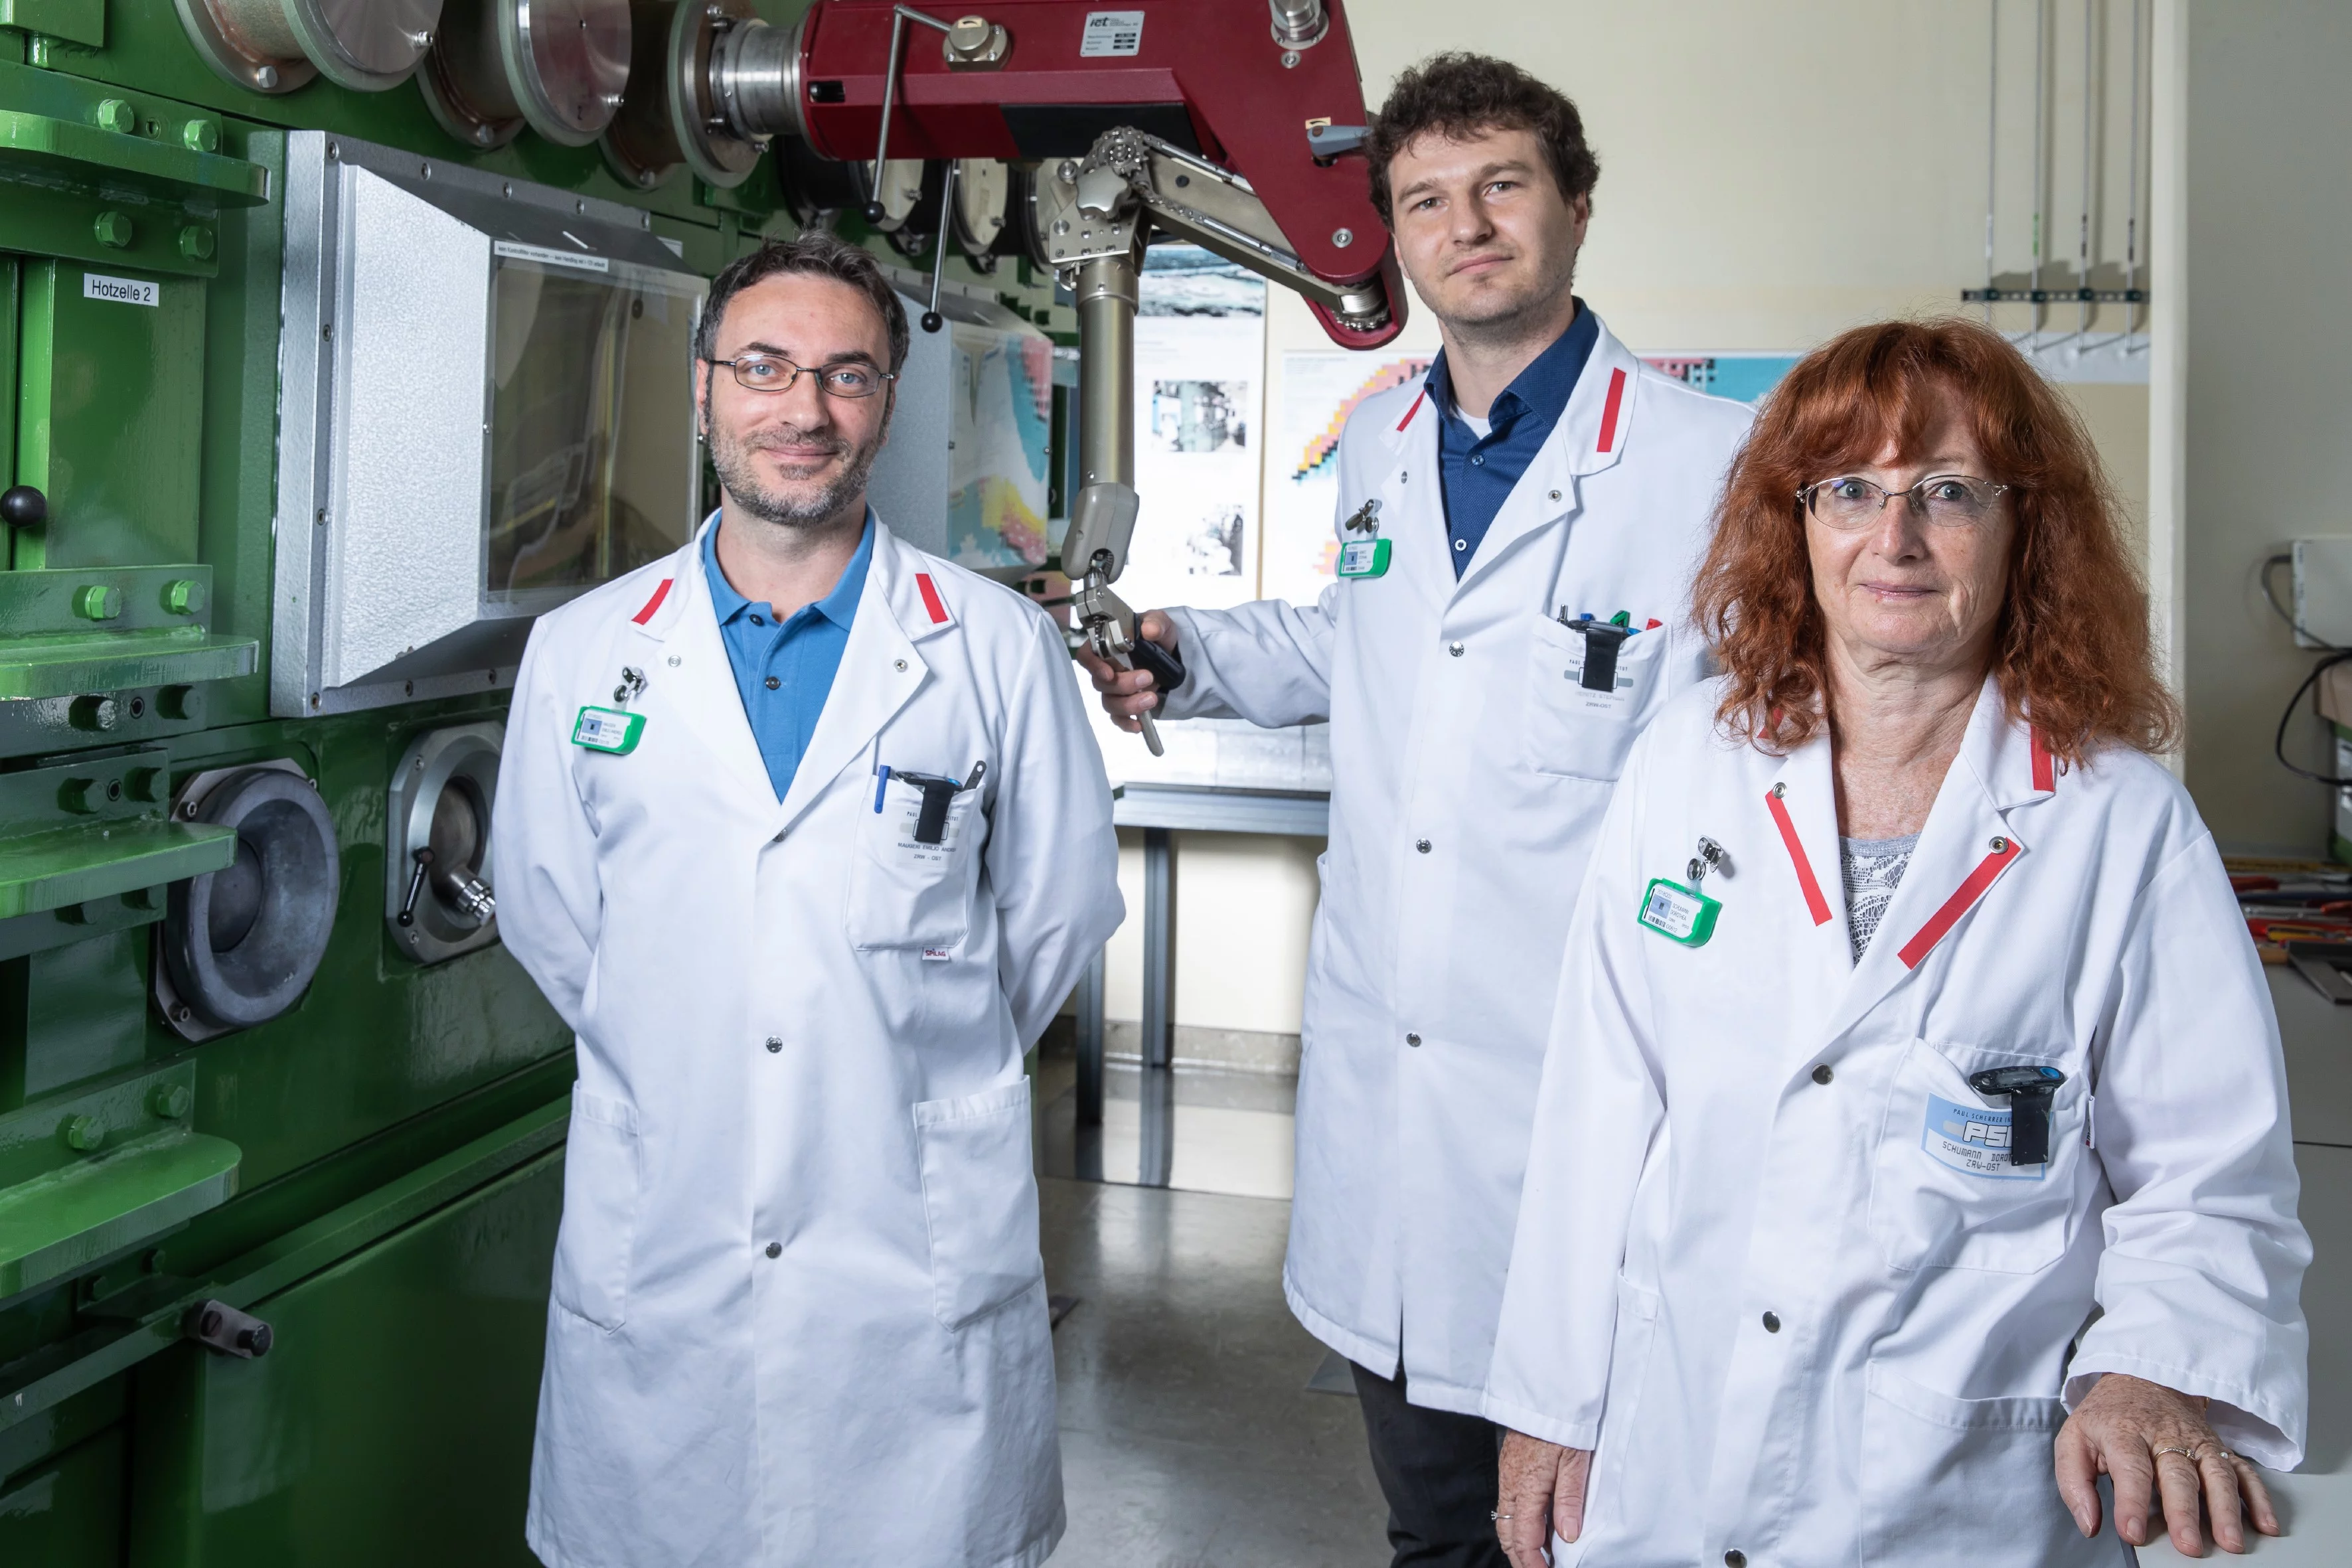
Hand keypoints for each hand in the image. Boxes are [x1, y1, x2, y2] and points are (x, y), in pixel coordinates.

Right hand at [1073, 610, 1176, 733]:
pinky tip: (1140, 725)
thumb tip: (1150, 629)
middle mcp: (1106, 669)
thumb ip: (1156, 623)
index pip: (1087, 656)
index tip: (1109, 672)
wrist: (1172, 656)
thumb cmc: (1157, 636)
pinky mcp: (1125, 705)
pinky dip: (1128, 724)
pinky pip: (1119, 719)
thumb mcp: (1160, 624)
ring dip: (1130, 704)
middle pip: (1100, 683)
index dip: (1093, 666)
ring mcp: (1114, 690)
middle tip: (1148, 678)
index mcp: (1107, 646)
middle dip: (1123, 684)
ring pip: (1110, 703)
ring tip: (1152, 698)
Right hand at [1496, 1429, 1592, 1567]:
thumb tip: (1567, 1536)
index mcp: (1527, 1487)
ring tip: (1538, 1555)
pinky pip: (1508, 1504)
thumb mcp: (1575, 1461)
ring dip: (1518, 1542)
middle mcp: (1511, 1485)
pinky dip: (1517, 1523)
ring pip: (1505, 1521)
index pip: (1525, 1538)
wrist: (1544, 1391)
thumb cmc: (1561, 1422)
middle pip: (1508, 1535)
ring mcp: (1507, 1475)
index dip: (1534, 1564)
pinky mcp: (1509, 1467)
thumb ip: (1570, 1500)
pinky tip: (1535, 1525)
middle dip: (1521, 1558)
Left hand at [2054, 1373, 2280, 1555]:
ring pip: (2216, 1473)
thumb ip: (2074, 1483)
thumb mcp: (2074, 1439)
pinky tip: (2265, 1524)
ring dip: (2227, 1510)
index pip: (2130, 1467)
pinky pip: (2243, 1471)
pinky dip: (2258, 1498)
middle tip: (2188, 1546)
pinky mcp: (2218, 1447)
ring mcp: (2196, 1441)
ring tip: (2230, 1542)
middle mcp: (2164, 1436)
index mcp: (2124, 1432)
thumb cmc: (2107, 1417)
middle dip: (2184, 1512)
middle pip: (2178, 1474)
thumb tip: (2089, 1523)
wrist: (2140, 1378)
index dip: (2131, 1501)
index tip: (2134, 1532)